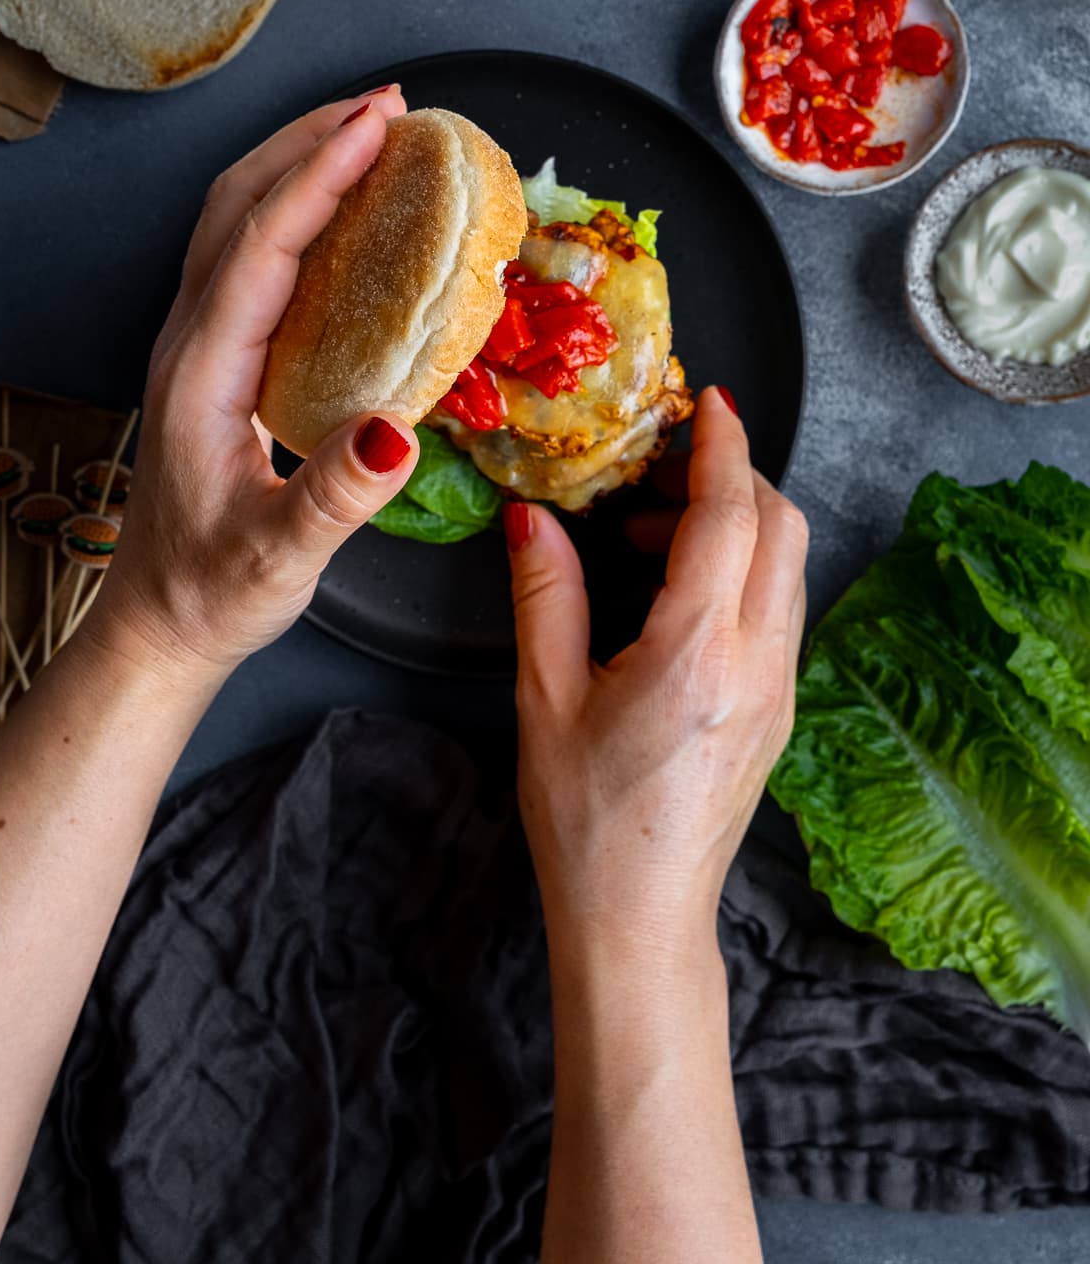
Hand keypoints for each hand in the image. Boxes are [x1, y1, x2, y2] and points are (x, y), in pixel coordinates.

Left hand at [85, 88, 419, 693]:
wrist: (159, 620)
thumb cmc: (215, 590)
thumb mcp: (279, 555)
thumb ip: (335, 495)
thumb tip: (399, 428)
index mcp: (203, 371)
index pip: (259, 243)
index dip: (318, 176)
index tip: (377, 127)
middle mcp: (191, 339)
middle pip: (237, 203)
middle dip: (309, 140)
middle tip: (391, 106)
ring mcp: (199, 341)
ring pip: (237, 217)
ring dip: (298, 160)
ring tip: (372, 131)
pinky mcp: (219, 354)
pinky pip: (253, 251)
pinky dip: (298, 205)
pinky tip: (348, 209)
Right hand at [506, 387, 807, 982]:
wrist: (640, 919)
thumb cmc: (586, 823)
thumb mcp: (546, 698)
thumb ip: (545, 595)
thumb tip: (531, 518)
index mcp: (696, 654)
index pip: (729, 517)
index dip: (719, 447)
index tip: (708, 400)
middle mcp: (757, 664)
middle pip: (780, 527)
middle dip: (730, 475)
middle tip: (659, 468)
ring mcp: (779, 688)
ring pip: (787, 566)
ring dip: (735, 524)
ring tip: (645, 537)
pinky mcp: (779, 710)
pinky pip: (778, 609)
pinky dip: (740, 571)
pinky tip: (671, 592)